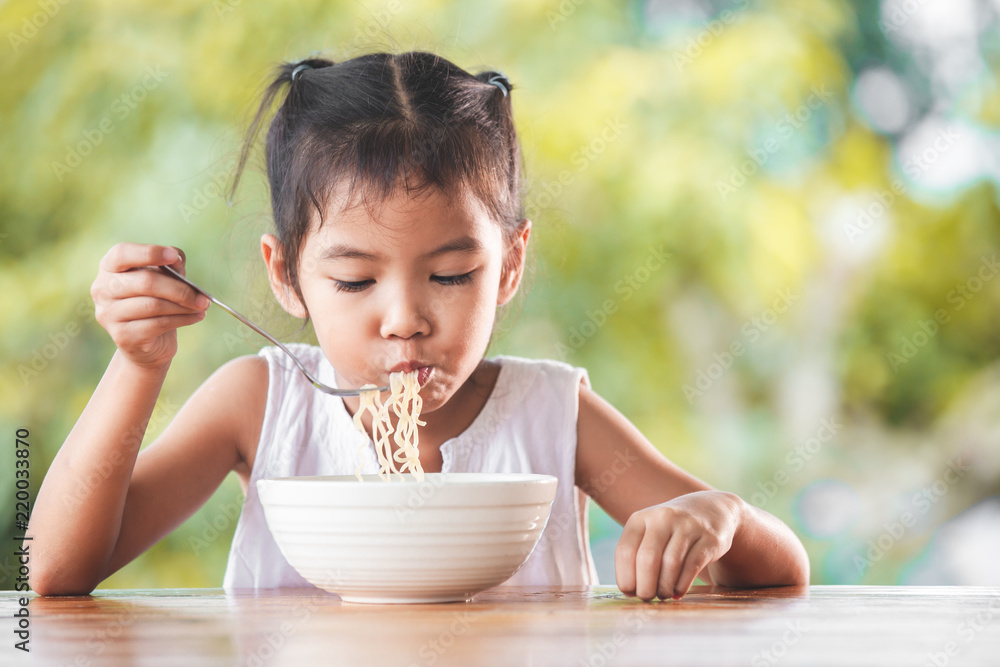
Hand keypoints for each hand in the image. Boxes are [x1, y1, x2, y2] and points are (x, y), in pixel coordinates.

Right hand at [91, 243, 208, 369]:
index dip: (149, 253)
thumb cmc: (155, 301)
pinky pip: (158, 324)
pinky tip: (196, 317)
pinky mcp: (122, 336)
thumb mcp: (163, 278)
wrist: (147, 342)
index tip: (173, 257)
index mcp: (109, 267)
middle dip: (180, 289)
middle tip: (203, 296)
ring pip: (154, 305)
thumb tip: (176, 258)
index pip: (123, 253)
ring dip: (184, 306)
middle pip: (145, 282)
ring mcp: (109, 314)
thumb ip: (169, 265)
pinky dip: (182, 319)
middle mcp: (102, 289)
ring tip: (202, 306)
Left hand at [615, 490, 743, 600]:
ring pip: (670, 563)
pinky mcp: (709, 538)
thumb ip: (637, 556)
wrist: (710, 509)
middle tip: (647, 597)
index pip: (625, 551)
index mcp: (640, 518)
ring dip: (664, 587)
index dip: (625, 577)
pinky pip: (692, 566)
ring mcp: (688, 526)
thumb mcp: (648, 533)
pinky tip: (678, 592)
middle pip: (647, 559)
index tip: (630, 592)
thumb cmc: (671, 530)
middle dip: (645, 586)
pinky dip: (682, 584)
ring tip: (663, 595)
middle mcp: (663, 518)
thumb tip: (630, 590)